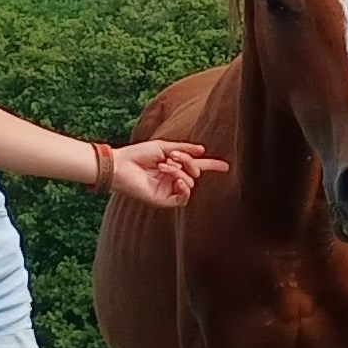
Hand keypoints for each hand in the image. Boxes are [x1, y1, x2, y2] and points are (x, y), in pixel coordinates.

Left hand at [108, 139, 226, 208]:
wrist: (121, 165)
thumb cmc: (137, 154)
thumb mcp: (163, 147)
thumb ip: (184, 149)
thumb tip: (203, 151)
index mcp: (173, 166)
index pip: (196, 167)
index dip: (211, 166)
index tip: (226, 166)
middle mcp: (172, 179)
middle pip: (195, 173)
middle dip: (188, 162)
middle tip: (173, 156)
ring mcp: (168, 190)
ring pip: (190, 183)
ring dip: (180, 172)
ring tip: (164, 166)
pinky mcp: (163, 200)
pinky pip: (183, 198)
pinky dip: (183, 187)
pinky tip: (175, 178)